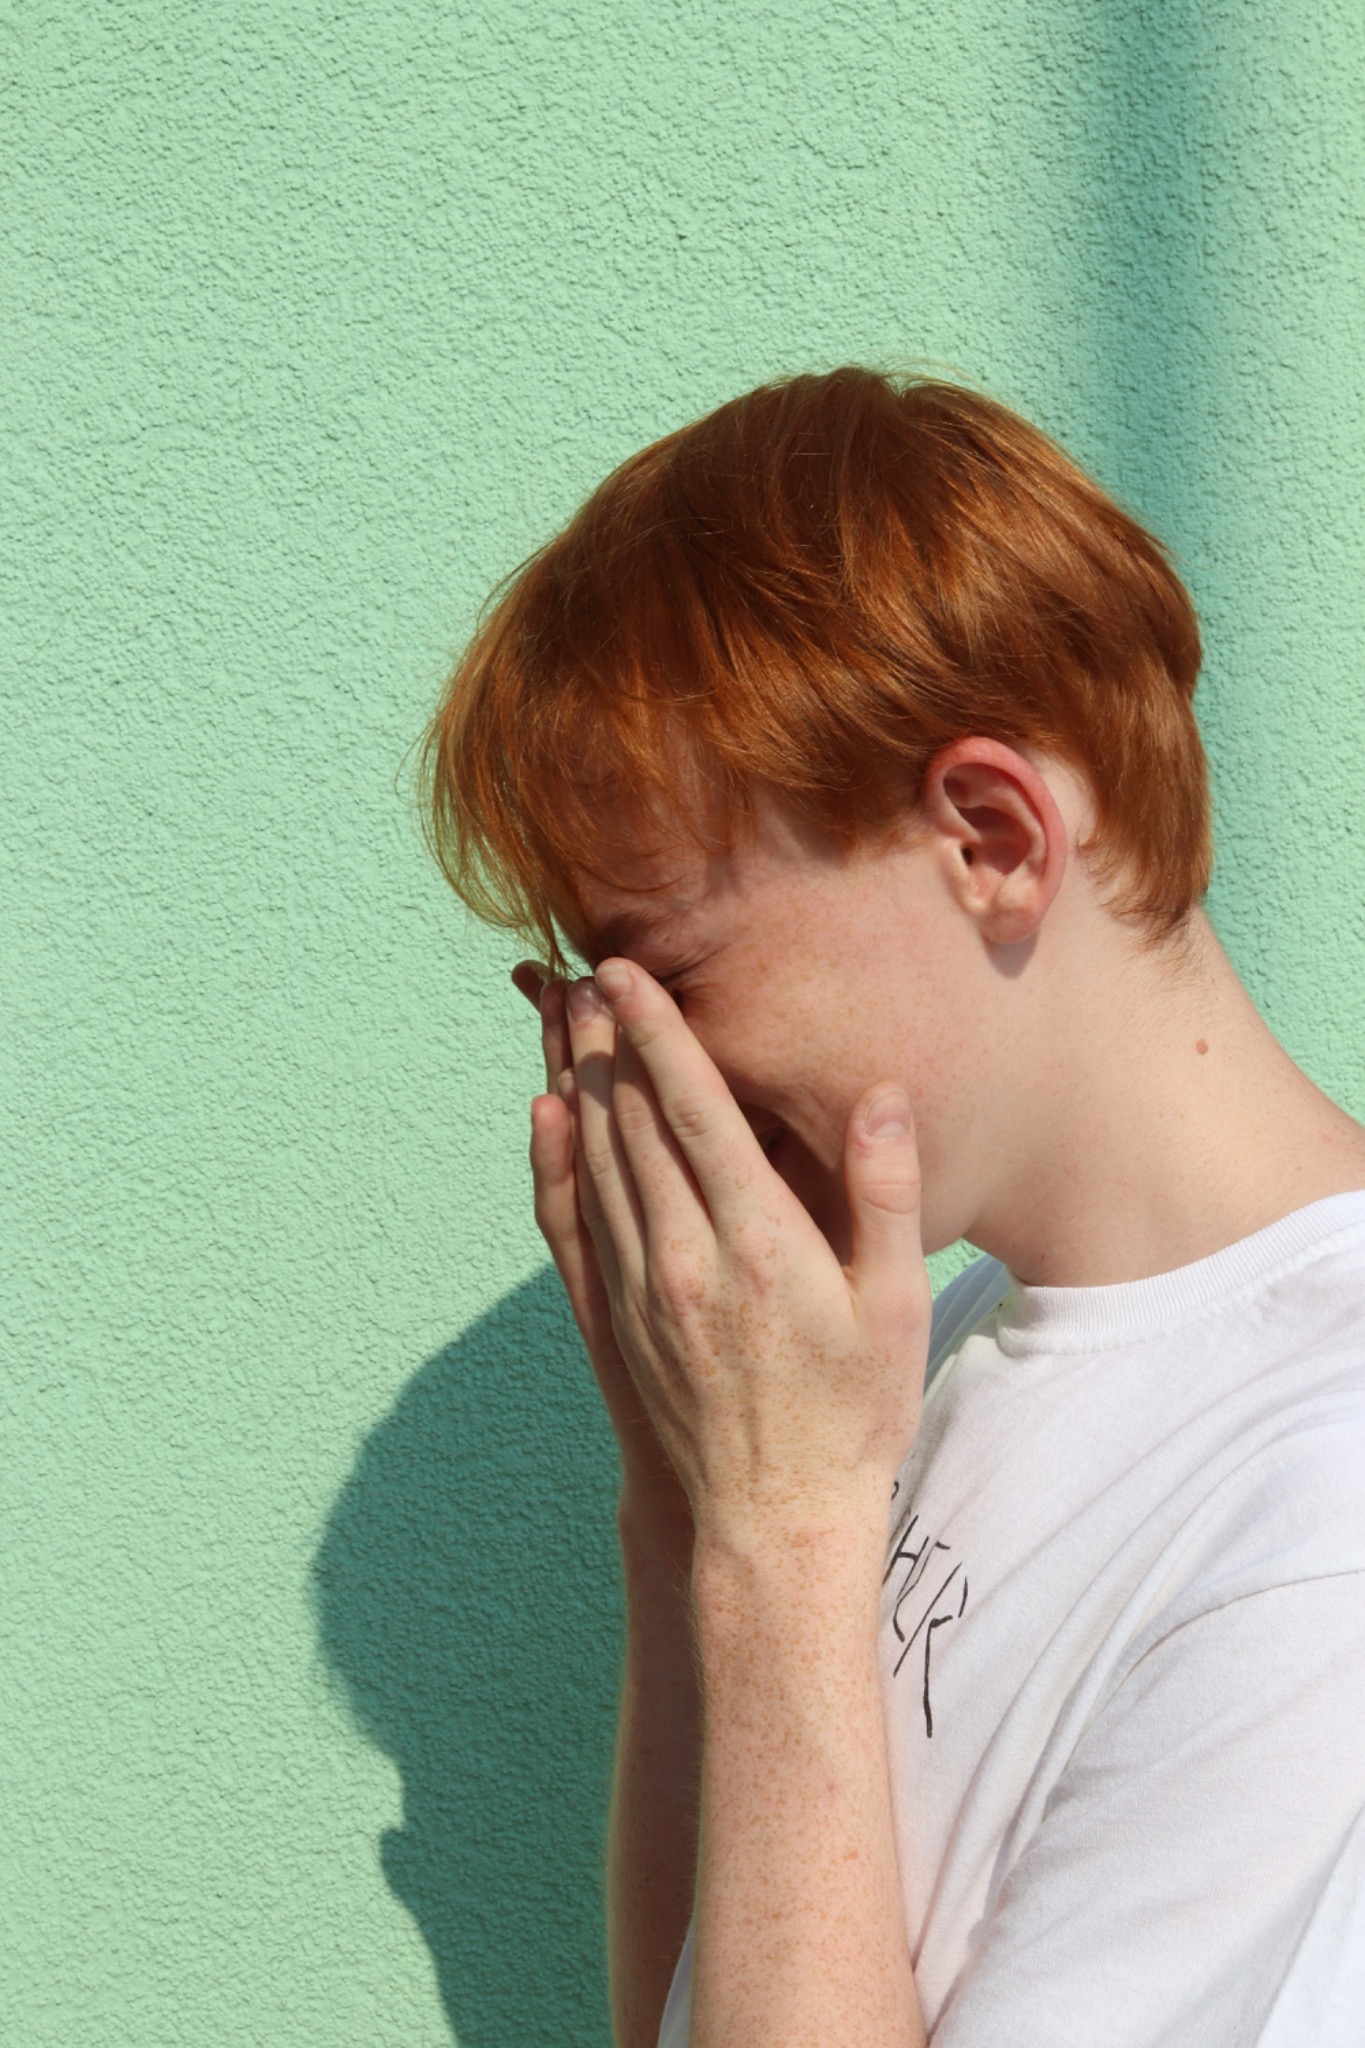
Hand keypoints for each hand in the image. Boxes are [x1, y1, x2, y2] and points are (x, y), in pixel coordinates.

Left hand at [557, 961, 931, 1551]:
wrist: (776, 1522)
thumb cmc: (854, 1412)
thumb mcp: (897, 1304)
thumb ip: (885, 1193)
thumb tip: (877, 1092)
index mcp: (759, 1241)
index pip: (693, 1110)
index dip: (657, 1033)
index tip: (627, 973)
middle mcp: (684, 1257)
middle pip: (630, 1122)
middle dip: (606, 1039)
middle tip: (584, 969)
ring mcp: (640, 1290)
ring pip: (595, 1162)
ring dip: (578, 1081)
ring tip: (564, 1016)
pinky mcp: (614, 1322)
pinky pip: (571, 1225)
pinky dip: (553, 1163)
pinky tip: (545, 1118)